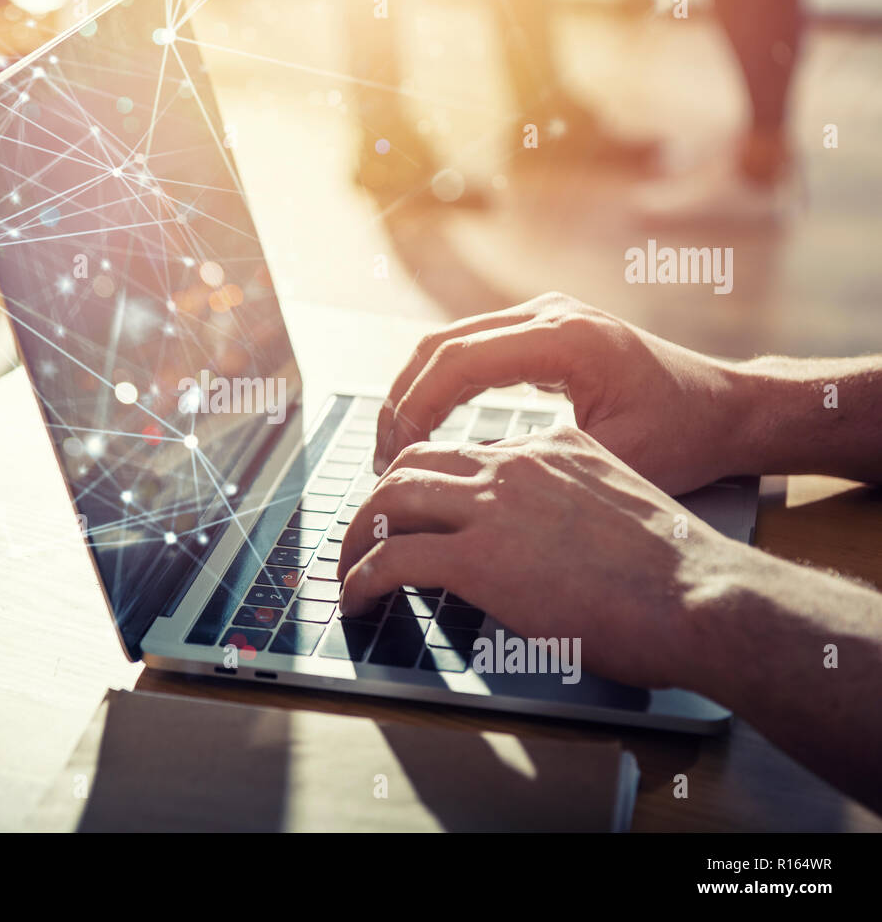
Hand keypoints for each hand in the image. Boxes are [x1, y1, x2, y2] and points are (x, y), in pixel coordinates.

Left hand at [338, 426, 758, 689]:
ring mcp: (492, 508)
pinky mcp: (477, 558)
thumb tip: (546, 534)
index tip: (412, 511)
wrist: (700, 595)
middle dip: (377, 498)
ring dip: (356, 535)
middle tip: (364, 532)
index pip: (467, 454)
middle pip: (413, 464)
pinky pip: (390, 560)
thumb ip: (574, 500)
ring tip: (346, 568)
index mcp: (551, 447)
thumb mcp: (619, 504)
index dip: (428, 482)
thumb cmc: (678, 569)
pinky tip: (354, 600)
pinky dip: (360, 579)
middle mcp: (514, 464)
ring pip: (388, 501)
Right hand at [374, 292, 747, 494]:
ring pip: (448, 342)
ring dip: (414, 391)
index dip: (414, 408)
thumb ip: (535, 462)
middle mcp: (550, 314)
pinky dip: (439, 384)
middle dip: (401, 401)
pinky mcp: (542, 330)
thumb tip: (457, 480)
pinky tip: (427, 424)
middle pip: (441, 345)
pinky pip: (471, 348)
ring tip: (395, 445)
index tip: (394, 457)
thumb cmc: (684, 436)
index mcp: (567, 339)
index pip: (458, 361)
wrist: (727, 408)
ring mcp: (545, 315)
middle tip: (382, 457)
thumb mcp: (612, 460)